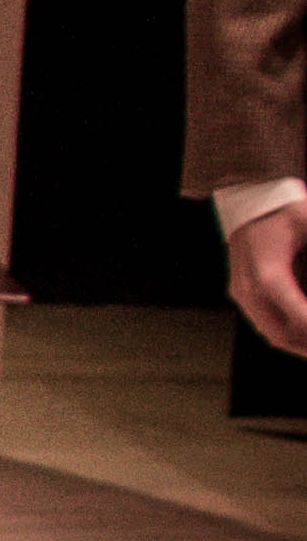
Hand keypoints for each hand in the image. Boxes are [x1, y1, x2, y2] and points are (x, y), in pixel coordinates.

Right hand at [238, 203, 306, 358]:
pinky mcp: (241, 289)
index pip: (300, 320)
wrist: (250, 194)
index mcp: (268, 276)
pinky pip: (264, 321)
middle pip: (282, 336)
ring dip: (296, 342)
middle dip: (305, 346)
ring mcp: (242, 291)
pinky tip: (302, 329)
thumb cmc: (283, 206)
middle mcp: (249, 289)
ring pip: (271, 332)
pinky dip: (285, 331)